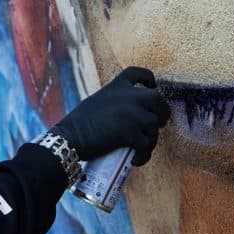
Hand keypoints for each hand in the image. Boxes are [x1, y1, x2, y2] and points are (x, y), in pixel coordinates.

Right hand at [52, 66, 169, 165]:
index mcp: (117, 86)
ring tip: (143, 149)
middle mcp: (127, 96)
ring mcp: (131, 114)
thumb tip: (126, 116)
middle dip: (163, 112)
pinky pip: (146, 144)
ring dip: (152, 138)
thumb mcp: (97, 102)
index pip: (138, 73)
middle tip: (160, 124)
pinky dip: (144, 154)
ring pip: (154, 125)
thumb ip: (114, 103)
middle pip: (157, 99)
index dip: (149, 79)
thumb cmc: (78, 124)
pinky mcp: (130, 133)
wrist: (70, 137)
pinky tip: (137, 160)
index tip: (153, 87)